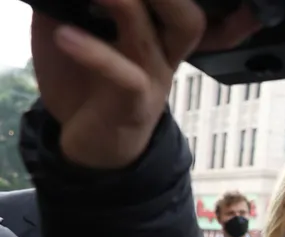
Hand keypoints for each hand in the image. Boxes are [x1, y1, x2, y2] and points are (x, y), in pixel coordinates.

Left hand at [30, 0, 259, 168]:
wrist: (93, 146)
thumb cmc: (86, 84)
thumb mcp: (73, 34)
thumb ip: (70, 6)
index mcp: (154, 32)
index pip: (181, 11)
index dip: (190, 4)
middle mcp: (164, 52)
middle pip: (191, 18)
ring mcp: (155, 76)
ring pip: (173, 36)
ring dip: (132, 6)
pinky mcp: (136, 101)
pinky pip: (127, 74)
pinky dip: (95, 52)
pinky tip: (65, 35)